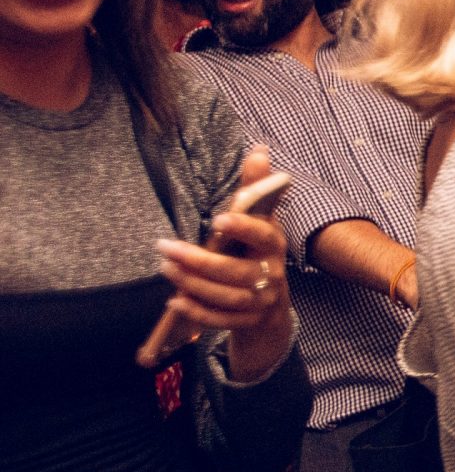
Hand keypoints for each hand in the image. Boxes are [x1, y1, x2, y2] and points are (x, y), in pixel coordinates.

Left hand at [154, 145, 292, 379]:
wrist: (270, 305)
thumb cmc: (256, 253)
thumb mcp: (259, 221)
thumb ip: (254, 188)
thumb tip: (258, 149)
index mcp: (274, 245)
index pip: (264, 235)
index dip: (244, 228)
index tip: (218, 219)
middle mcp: (271, 274)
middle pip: (235, 271)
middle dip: (198, 260)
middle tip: (164, 247)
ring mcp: (261, 301)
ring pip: (226, 296)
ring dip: (192, 283)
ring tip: (165, 268)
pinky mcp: (248, 322)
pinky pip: (221, 319)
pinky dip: (197, 310)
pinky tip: (174, 300)